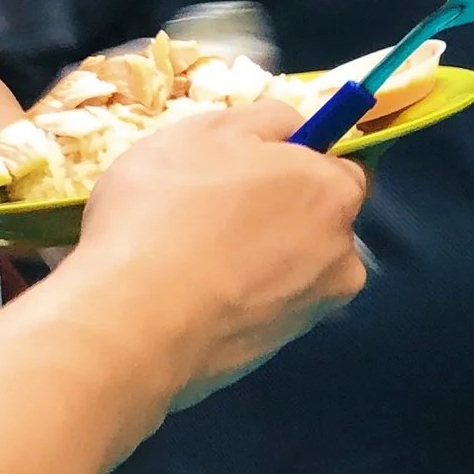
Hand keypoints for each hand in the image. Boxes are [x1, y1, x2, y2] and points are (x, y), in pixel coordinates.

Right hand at [69, 100, 367, 401]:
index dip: (300, 162)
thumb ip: (268, 120)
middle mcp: (341, 259)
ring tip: (189, 255)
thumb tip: (296, 131)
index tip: (253, 167)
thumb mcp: (210, 131)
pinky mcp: (272, 353)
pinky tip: (187, 294)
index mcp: (335, 195)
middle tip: (210, 209)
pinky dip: (234, 300)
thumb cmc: (168, 210)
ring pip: (288, 271)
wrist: (132, 324)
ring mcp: (309, 313)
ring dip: (254, 260)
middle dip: (277, 214)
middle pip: (317, 225)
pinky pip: (258, 311)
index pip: (341, 170)